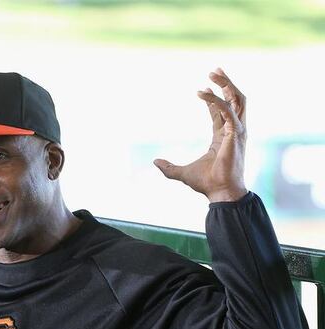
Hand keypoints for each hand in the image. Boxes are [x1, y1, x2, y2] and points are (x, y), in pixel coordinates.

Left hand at [154, 68, 248, 202]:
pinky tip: (201, 92)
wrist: (220, 193)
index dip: (214, 98)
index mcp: (223, 137)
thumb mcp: (182, 173)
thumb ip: (168, 168)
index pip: (222, 111)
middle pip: (235, 100)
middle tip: (214, 70)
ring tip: (214, 72)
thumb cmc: (207, 184)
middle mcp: (233, 131)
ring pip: (238, 99)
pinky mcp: (236, 134)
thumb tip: (154, 162)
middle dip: (226, 83)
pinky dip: (215, 100)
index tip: (205, 87)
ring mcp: (237, 131)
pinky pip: (227, 111)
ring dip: (227, 84)